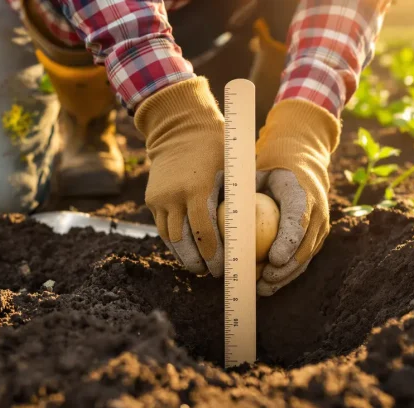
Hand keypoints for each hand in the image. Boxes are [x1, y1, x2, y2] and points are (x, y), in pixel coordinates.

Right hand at [134, 78, 223, 276]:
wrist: (179, 127)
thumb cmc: (218, 146)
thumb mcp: (234, 166)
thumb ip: (241, 197)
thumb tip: (261, 229)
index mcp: (197, 188)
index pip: (205, 232)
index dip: (214, 255)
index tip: (225, 268)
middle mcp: (174, 196)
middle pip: (183, 242)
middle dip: (198, 263)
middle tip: (213, 274)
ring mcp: (159, 199)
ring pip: (169, 238)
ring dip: (184, 256)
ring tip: (200, 267)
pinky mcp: (151, 199)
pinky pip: (162, 228)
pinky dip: (175, 243)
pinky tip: (189, 251)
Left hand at [255, 99, 340, 295]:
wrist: (300, 170)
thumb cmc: (268, 174)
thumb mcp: (255, 175)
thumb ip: (241, 191)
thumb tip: (220, 210)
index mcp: (300, 192)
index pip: (297, 219)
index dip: (287, 241)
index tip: (273, 259)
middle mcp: (317, 211)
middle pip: (304, 245)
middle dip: (286, 268)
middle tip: (264, 280)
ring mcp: (319, 227)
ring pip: (305, 257)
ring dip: (285, 276)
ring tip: (263, 288)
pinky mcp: (316, 238)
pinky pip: (303, 260)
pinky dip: (286, 274)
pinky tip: (267, 286)